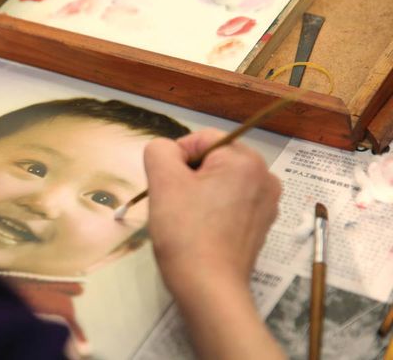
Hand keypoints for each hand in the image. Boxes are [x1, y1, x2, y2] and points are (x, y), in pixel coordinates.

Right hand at [144, 128, 280, 295]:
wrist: (209, 288)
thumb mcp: (163, 180)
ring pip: (220, 182)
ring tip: (186, 217)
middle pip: (212, 159)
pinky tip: (200, 229)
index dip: (175, 158)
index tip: (166, 185)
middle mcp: (265, 177)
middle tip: (174, 202)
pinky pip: (230, 202)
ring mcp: (267, 203)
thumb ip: (160, 150)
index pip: (200, 139)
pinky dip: (212, 210)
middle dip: (188, 175)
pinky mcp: (261, 225)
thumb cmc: (186, 232)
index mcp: (246, 160)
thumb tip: (167, 152)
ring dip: (198, 192)